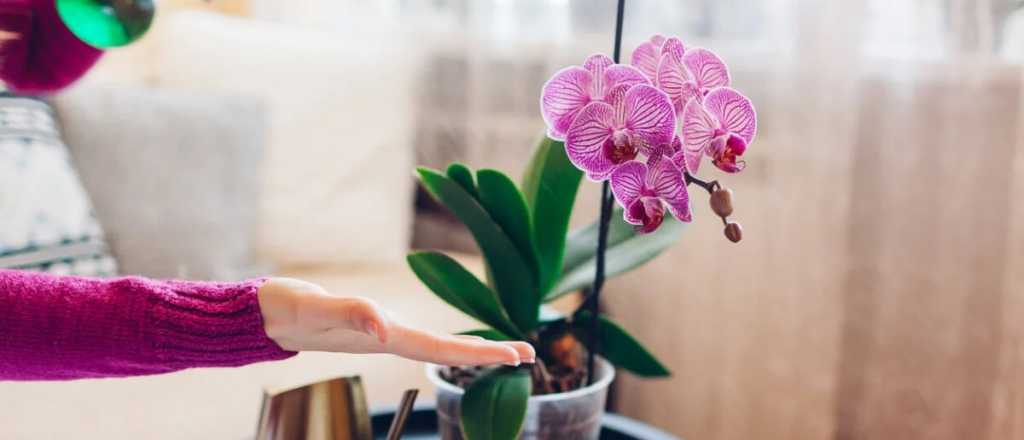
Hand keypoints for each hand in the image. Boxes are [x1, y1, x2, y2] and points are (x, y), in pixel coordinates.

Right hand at [257, 278, 534, 365]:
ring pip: (435, 346)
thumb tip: (385, 329)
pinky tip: (450, 343)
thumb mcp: (319, 307)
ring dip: (470, 350)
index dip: (481, 352)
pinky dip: (444, 342)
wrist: (262, 315)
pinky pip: (417, 338)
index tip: (518, 355)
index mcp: (384, 337)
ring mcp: (379, 335)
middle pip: (446, 350)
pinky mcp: (369, 328)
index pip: (443, 348)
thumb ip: (351, 314)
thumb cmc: (289, 309)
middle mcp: (387, 338)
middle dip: (488, 354)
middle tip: (528, 355)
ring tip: (502, 352)